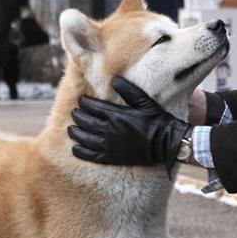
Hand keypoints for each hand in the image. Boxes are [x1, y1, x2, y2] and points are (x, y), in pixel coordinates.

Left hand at [69, 77, 189, 174]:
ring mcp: (110, 145)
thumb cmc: (156, 120)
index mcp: (116, 114)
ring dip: (76, 133)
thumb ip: (128, 90)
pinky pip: (92, 155)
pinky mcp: (112, 157)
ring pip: (85, 138)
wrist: (165, 142)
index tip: (81, 100)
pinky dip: (81, 151)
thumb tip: (114, 80)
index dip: (84, 103)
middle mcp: (110, 129)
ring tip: (71, 130)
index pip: (93, 107)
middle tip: (75, 113)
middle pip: (86, 121)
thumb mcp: (144, 101)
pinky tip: (75, 148)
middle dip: (78, 116)